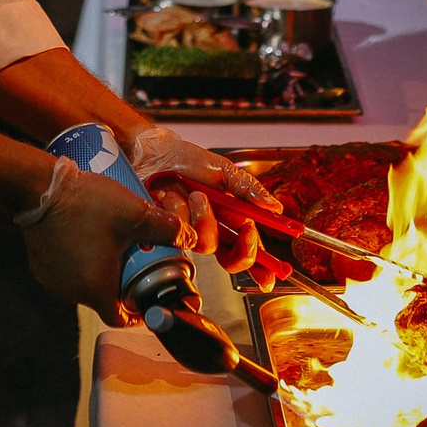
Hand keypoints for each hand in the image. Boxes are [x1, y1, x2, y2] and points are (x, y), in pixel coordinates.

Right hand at [19, 157, 189, 326]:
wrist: (38, 188)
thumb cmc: (85, 204)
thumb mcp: (134, 213)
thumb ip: (164, 228)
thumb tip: (188, 238)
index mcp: (96, 289)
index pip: (120, 318)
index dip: (137, 312)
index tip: (147, 296)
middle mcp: (71, 293)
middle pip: (105, 299)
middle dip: (122, 282)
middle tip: (134, 259)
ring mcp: (53, 281)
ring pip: (85, 284)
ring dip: (100, 271)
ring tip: (113, 245)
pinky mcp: (41, 266)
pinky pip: (67, 272)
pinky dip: (80, 262)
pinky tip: (88, 238)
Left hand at [129, 127, 275, 277]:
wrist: (152, 153)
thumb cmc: (186, 160)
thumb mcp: (224, 170)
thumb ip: (248, 189)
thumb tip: (274, 208)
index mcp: (230, 218)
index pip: (249, 249)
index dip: (262, 267)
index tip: (272, 274)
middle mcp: (212, 229)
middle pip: (232, 260)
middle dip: (243, 250)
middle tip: (247, 229)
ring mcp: (190, 233)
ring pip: (207, 244)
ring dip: (204, 217)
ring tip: (195, 194)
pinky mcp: (168, 233)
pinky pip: (180, 234)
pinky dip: (178, 211)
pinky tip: (171, 196)